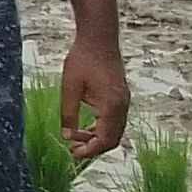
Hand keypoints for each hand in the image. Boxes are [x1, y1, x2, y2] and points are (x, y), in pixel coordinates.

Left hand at [58, 36, 129, 161]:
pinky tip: (84, 127)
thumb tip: (66, 136)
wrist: (99, 38)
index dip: (89, 150)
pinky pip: (114, 121)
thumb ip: (68, 114)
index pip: (105, 139)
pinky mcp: (120, 96)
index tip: (72, 154)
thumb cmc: (83, 59)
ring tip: (74, 138)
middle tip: (72, 149)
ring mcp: (124, 101)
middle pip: (112, 139)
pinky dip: (101, 128)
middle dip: (93, 147)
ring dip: (96, 138)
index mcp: (111, 105)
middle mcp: (122, 106)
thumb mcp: (70, 88)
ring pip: (114, 131)